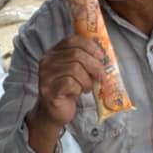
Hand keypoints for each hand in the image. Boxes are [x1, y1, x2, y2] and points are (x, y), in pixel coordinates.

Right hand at [26, 35, 104, 152]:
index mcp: (54, 52)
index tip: (101, 57)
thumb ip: (85, 60)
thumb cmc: (68, 90)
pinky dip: (80, 88)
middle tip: (102, 76)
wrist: (53, 112)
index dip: (90, 46)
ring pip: (75, 69)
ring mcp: (46, 75)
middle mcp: (47, 61)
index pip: (72, 40)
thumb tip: (107, 55)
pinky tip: (79, 92)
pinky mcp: (49, 90)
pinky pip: (71, 83)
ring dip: (87, 79)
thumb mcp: (76, 71)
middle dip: (94, 65)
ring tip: (87, 87)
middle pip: (76, 54)